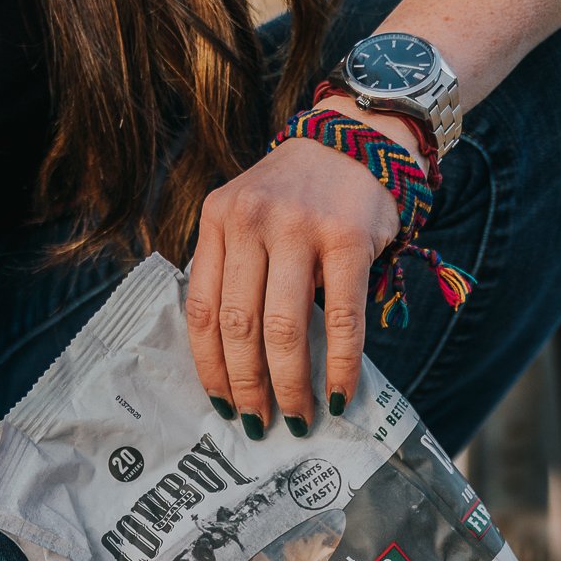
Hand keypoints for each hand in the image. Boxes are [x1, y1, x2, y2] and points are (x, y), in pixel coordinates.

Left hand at [185, 99, 420, 434]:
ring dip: (289, 384)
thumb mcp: (250, 216)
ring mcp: (299, 228)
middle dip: (247, 386)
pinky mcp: (347, 239)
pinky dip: (341, 365)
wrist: (358, 137)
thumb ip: (235, 270)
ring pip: (283, 328)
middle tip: (257, 423)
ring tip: (295, 417)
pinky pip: (341, 318)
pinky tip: (340, 394)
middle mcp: (251, 220)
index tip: (220, 405)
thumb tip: (235, 362)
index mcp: (218, 219)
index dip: (209, 366)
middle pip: (239, 325)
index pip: (201, 308)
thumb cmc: (300, 194)